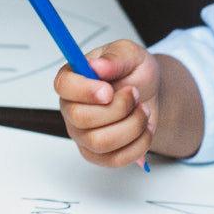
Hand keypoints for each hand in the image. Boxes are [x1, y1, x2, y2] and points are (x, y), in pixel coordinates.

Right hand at [56, 40, 158, 167]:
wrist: (150, 95)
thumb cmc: (134, 73)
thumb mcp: (131, 54)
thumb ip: (116, 57)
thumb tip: (98, 65)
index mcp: (74, 79)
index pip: (63, 86)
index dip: (85, 90)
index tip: (108, 90)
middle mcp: (72, 109)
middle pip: (82, 118)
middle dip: (119, 107)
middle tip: (135, 94)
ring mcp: (83, 135)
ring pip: (101, 142)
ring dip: (132, 125)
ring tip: (143, 110)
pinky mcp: (99, 155)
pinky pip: (116, 159)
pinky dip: (139, 143)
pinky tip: (145, 128)